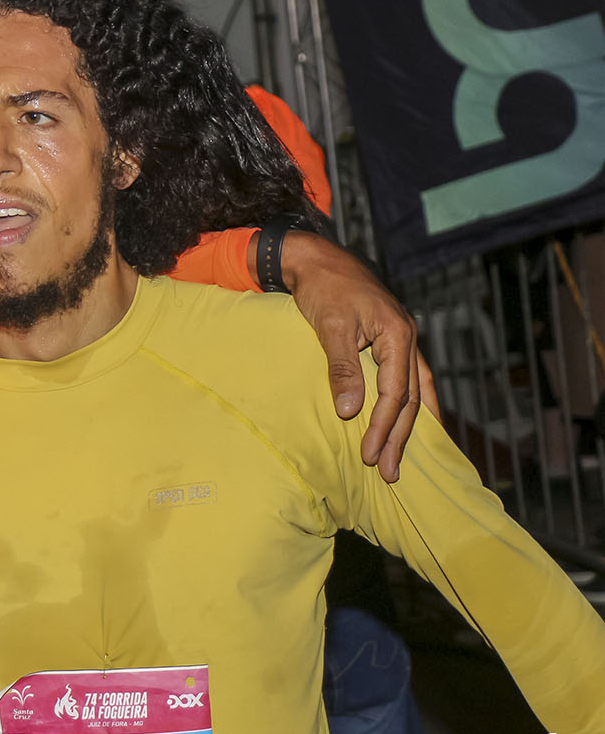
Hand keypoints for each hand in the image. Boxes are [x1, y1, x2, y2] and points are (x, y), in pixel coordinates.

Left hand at [281, 231, 421, 482]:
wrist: (318, 260)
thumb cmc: (323, 288)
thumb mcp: (330, 326)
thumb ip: (342, 369)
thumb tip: (350, 412)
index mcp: (398, 335)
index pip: (395, 393)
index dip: (383, 427)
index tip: (371, 455)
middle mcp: (407, 340)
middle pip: (411, 399)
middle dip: (400, 437)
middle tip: (391, 473)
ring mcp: (402, 341)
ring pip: (414, 392)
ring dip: (407, 427)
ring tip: (402, 460)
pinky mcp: (391, 343)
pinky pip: (406, 381)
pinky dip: (408, 406)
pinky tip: (406, 424)